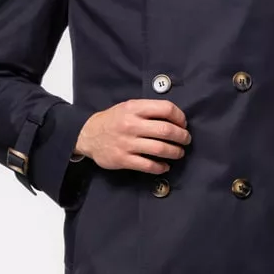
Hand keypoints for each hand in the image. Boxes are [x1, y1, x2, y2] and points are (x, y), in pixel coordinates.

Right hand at [72, 99, 190, 173]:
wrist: (88, 135)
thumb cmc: (113, 120)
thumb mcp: (128, 107)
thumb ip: (148, 110)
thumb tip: (175, 119)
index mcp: (134, 108)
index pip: (166, 108)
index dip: (179, 117)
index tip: (183, 123)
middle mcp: (131, 125)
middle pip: (166, 130)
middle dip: (182, 136)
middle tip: (186, 140)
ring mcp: (127, 143)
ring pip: (160, 149)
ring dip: (175, 152)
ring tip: (179, 153)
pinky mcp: (123, 159)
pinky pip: (148, 165)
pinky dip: (161, 167)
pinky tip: (165, 166)